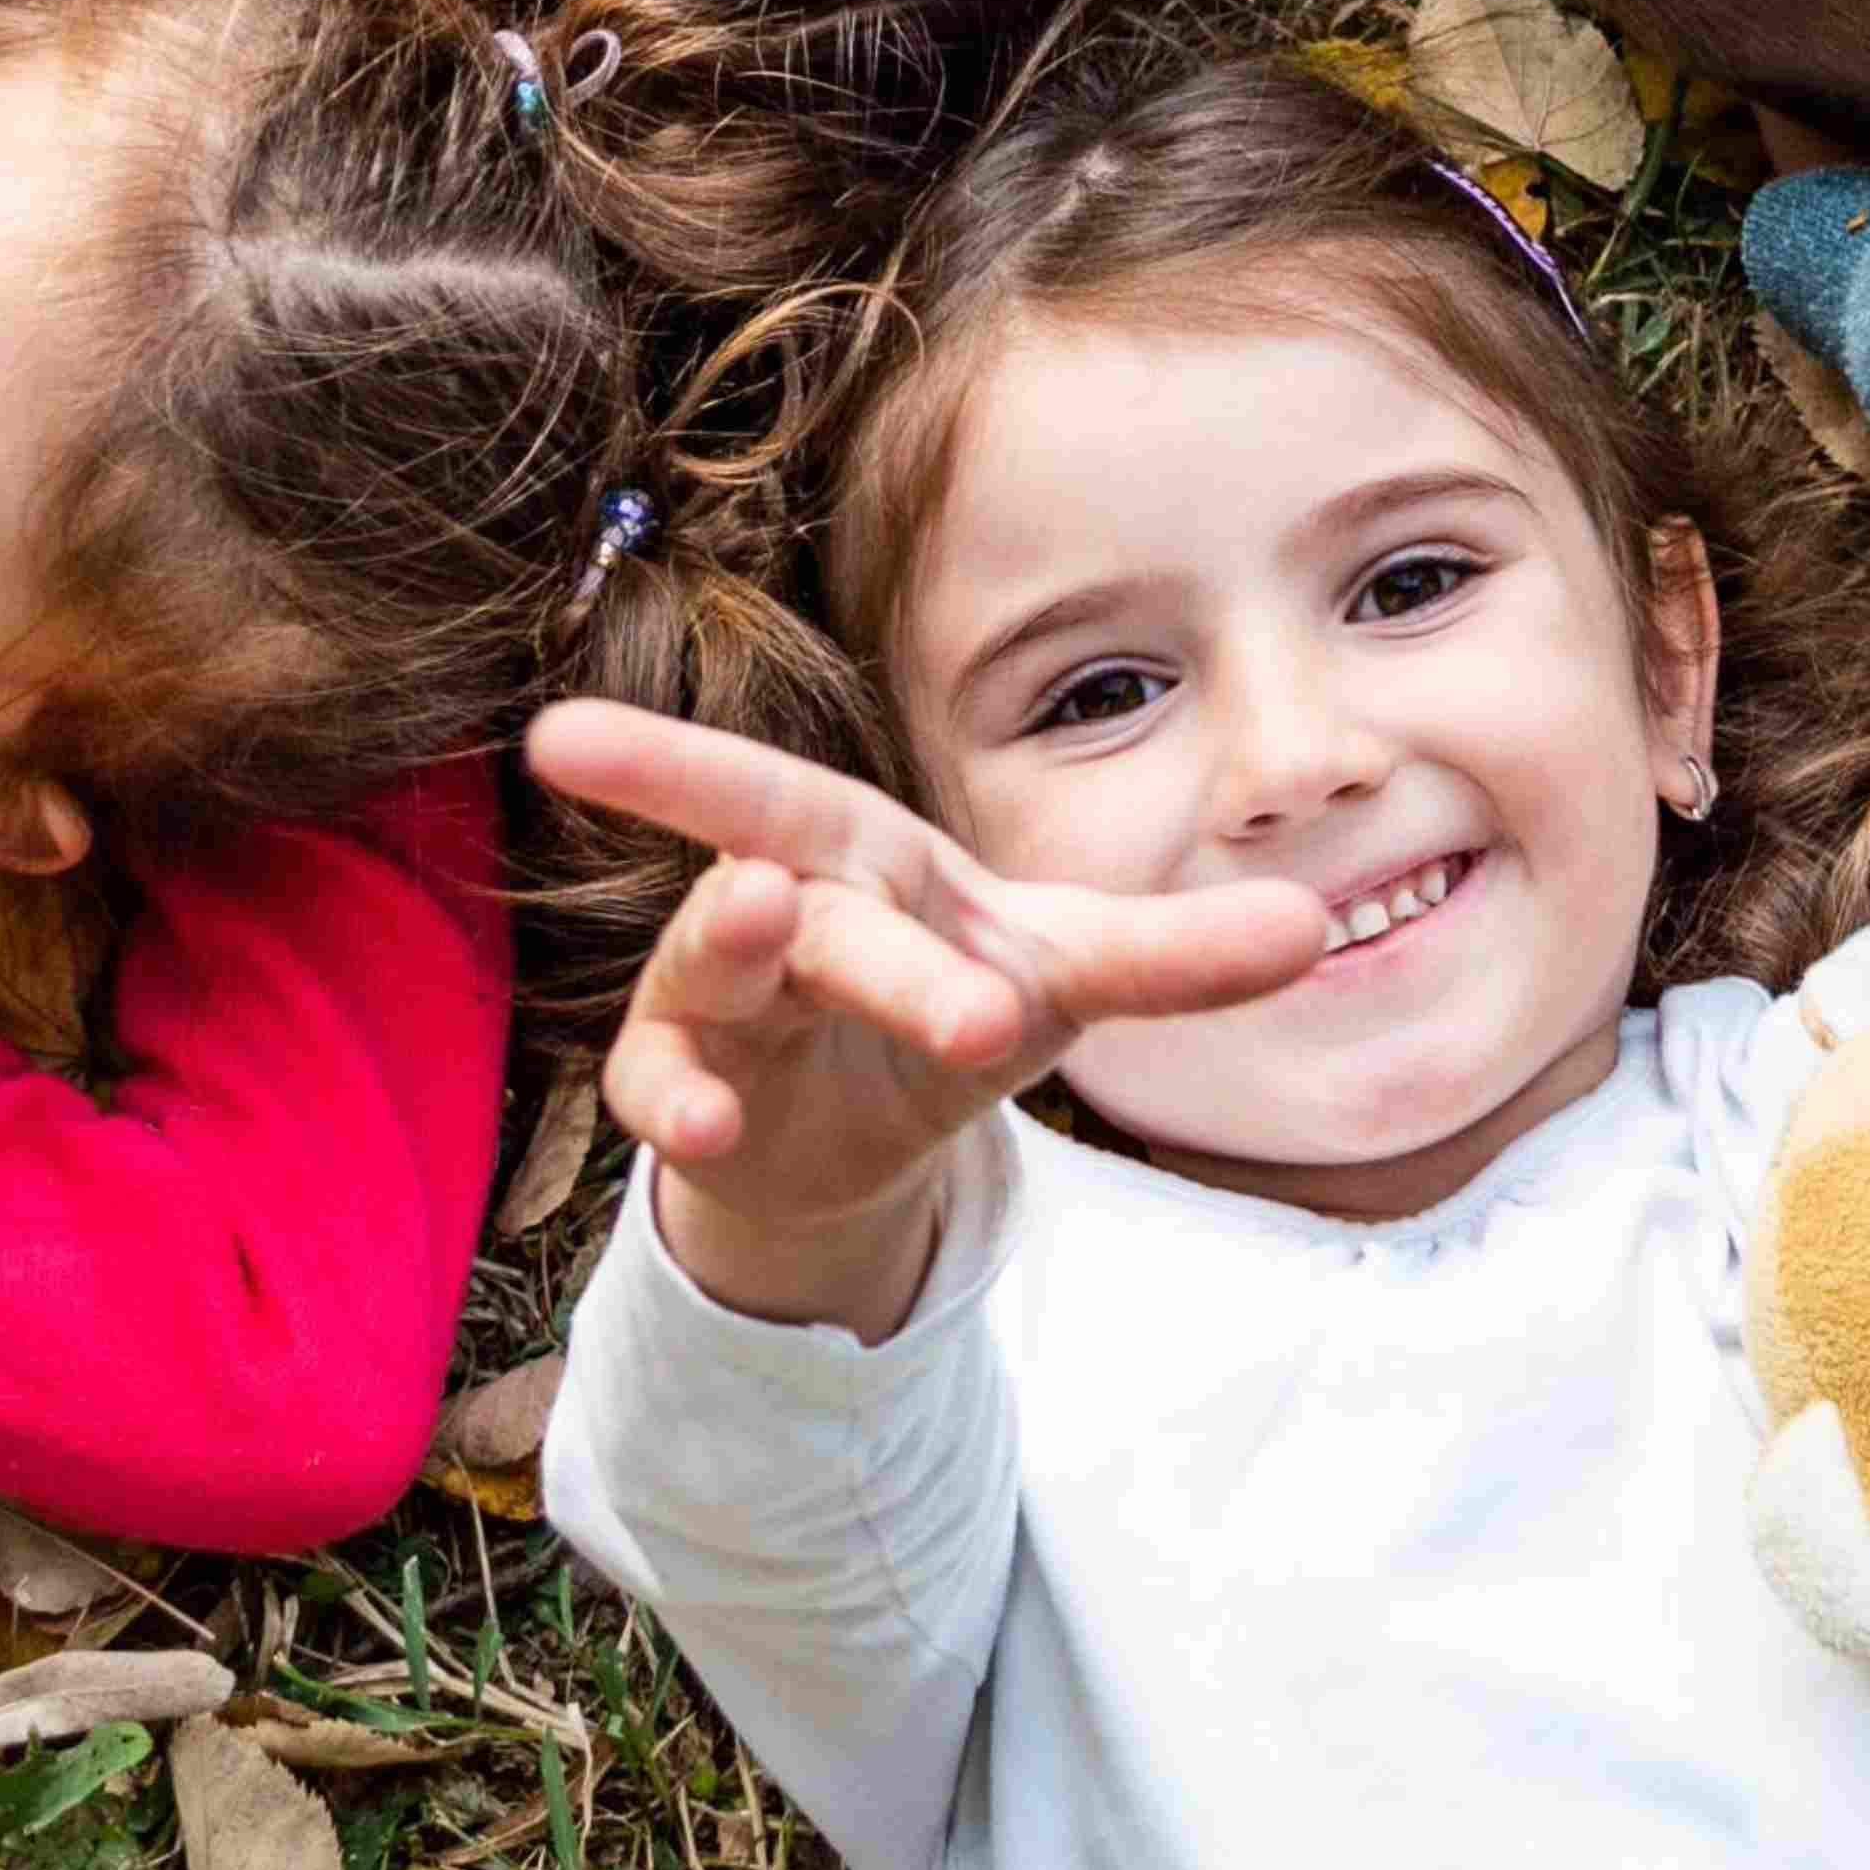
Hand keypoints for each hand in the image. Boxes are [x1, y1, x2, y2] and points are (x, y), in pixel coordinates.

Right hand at [528, 705, 1327, 1333]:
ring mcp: (729, 1006)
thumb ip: (1176, 960)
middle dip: (771, 886)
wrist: (875, 1136)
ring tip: (754, 941)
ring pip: (714, 972)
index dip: (670, 758)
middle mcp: (785, 908)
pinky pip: (668, 1092)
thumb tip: (1312, 926)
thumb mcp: (1068, 979)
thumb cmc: (956, 1003)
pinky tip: (708, 1133)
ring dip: (731, 967)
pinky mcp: (702, 1096)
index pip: (778, 795)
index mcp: (868, 857)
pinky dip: (680, 1110)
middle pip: (776, 878)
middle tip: (783, 898)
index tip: (557, 734)